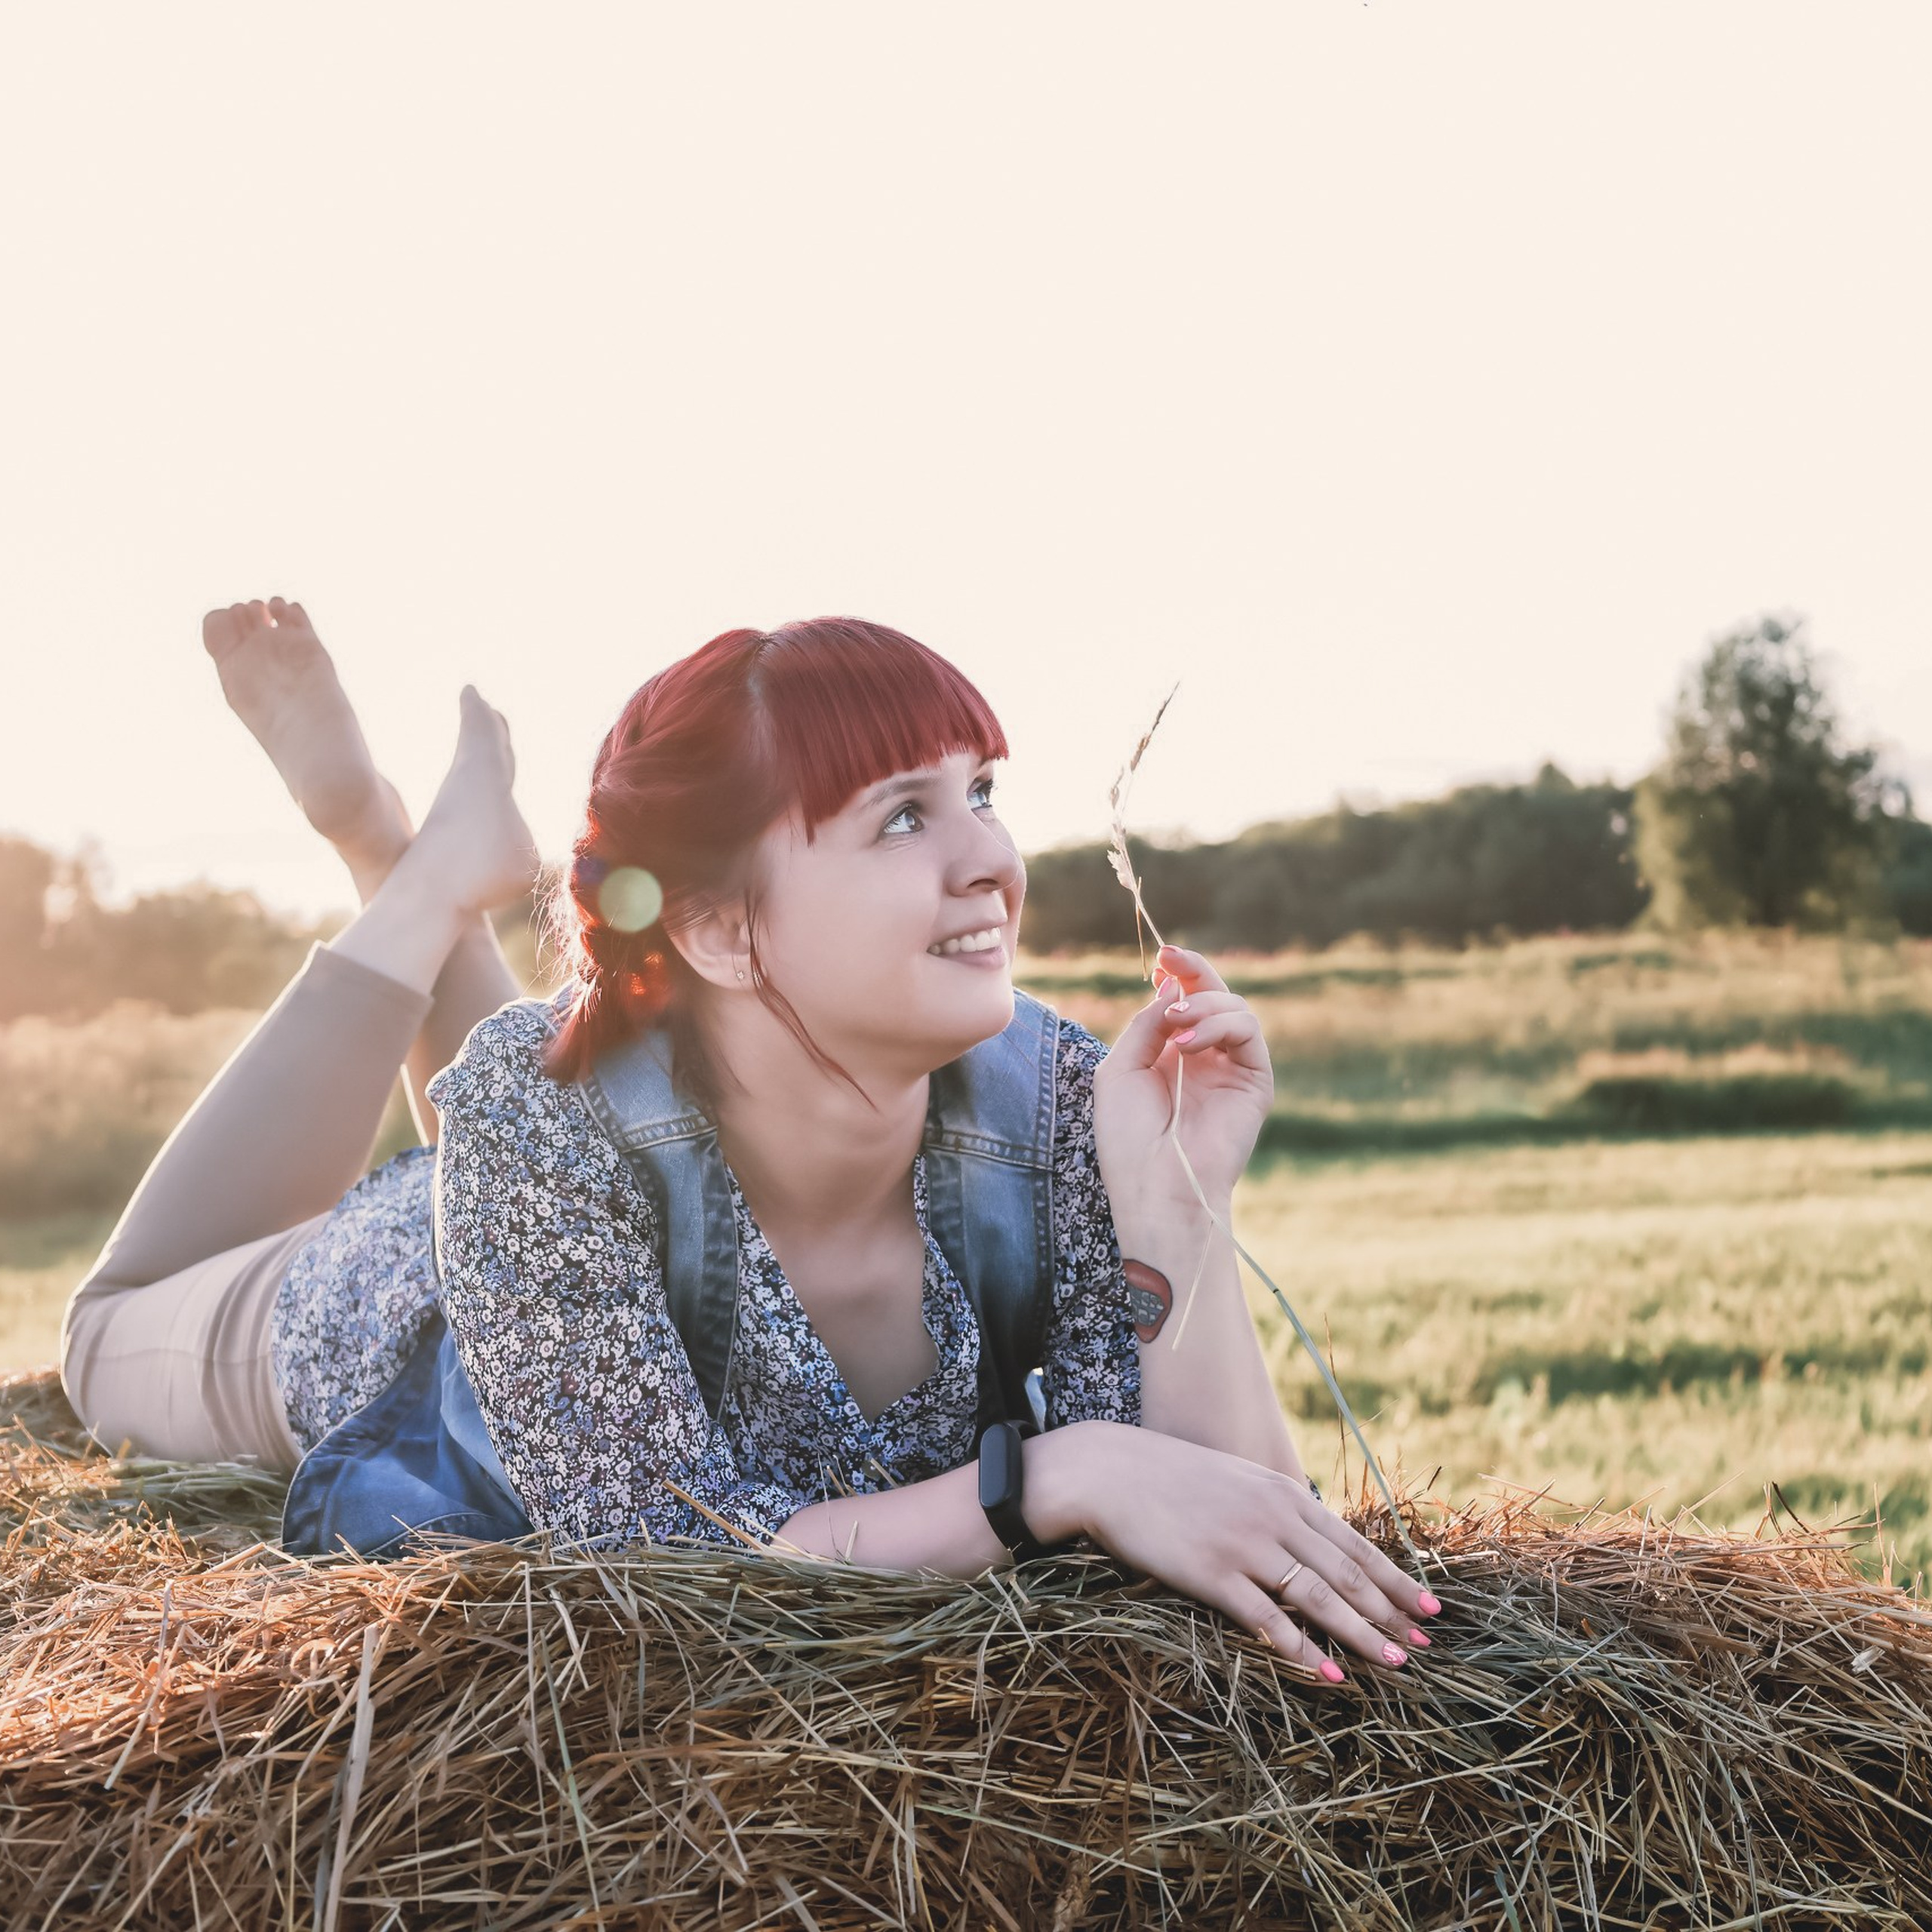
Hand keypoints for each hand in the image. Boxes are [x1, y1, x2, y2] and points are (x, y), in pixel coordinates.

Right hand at [1070, 1423, 1442, 1676]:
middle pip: (1347, 1572)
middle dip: (1392, 1610)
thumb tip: (1310, 1538)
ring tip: (1397, 1661)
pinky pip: (1269, 1620)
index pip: (1354, 1543)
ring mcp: (1245, 1545)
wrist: (1107, 1470)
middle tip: (1427, 1643)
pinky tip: (1331, 1674)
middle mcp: (1274, 1517)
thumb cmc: (1167, 1477)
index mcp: (1282, 1492)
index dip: (1396, 1577)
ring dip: (1363, 1634)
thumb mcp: (1234, 1480)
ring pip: (1319, 1597)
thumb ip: (1273, 1506)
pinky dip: (1304, 1651)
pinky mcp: (1213, 1574)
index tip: (1430, 1605)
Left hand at [1092, 943, 1273, 1212]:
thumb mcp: (1121, 1070)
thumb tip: (1169, 987)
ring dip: (1201, 1003)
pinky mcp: (1255, 1082)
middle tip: (1172, 957)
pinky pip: (1249, 1032)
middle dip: (1194, 970)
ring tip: (1175, 1023)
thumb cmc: (1128, 1140)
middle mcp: (1204, 1058)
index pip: (1183, 1001)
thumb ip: (1145, 1025)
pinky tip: (1188, 1043)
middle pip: (1213, 995)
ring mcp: (1231, 1069)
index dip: (1177, 974)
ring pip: (1234, 1007)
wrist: (1156, 1187)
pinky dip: (1219, 1024)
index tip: (1163, 957)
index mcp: (1170, 1055)